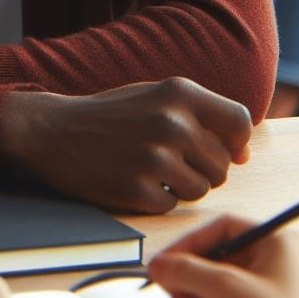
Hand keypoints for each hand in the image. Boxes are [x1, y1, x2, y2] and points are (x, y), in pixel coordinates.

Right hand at [0, 77, 251, 213]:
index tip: (223, 150)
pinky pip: (173, 205)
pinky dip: (159, 199)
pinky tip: (136, 181)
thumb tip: (243, 152)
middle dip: (204, 168)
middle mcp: (172, 122)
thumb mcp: (156, 96)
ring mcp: (155, 157)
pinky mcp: (138, 189)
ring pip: (202, 188)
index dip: (236, 142)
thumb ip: (200, 115)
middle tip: (173, 161)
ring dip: (183, 186)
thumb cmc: (111, 114)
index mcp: (180, 92)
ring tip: (154, 169)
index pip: (240, 122)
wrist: (54, 130)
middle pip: (222, 163)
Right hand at [146, 214, 298, 297]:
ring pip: (225, 288)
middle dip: (192, 284)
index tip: (165, 263)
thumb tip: (159, 264)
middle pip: (219, 260)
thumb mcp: (229, 291)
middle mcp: (279, 259)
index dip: (189, 245)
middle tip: (172, 297)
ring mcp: (277, 288)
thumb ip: (188, 272)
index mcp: (277, 240)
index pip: (221, 229)